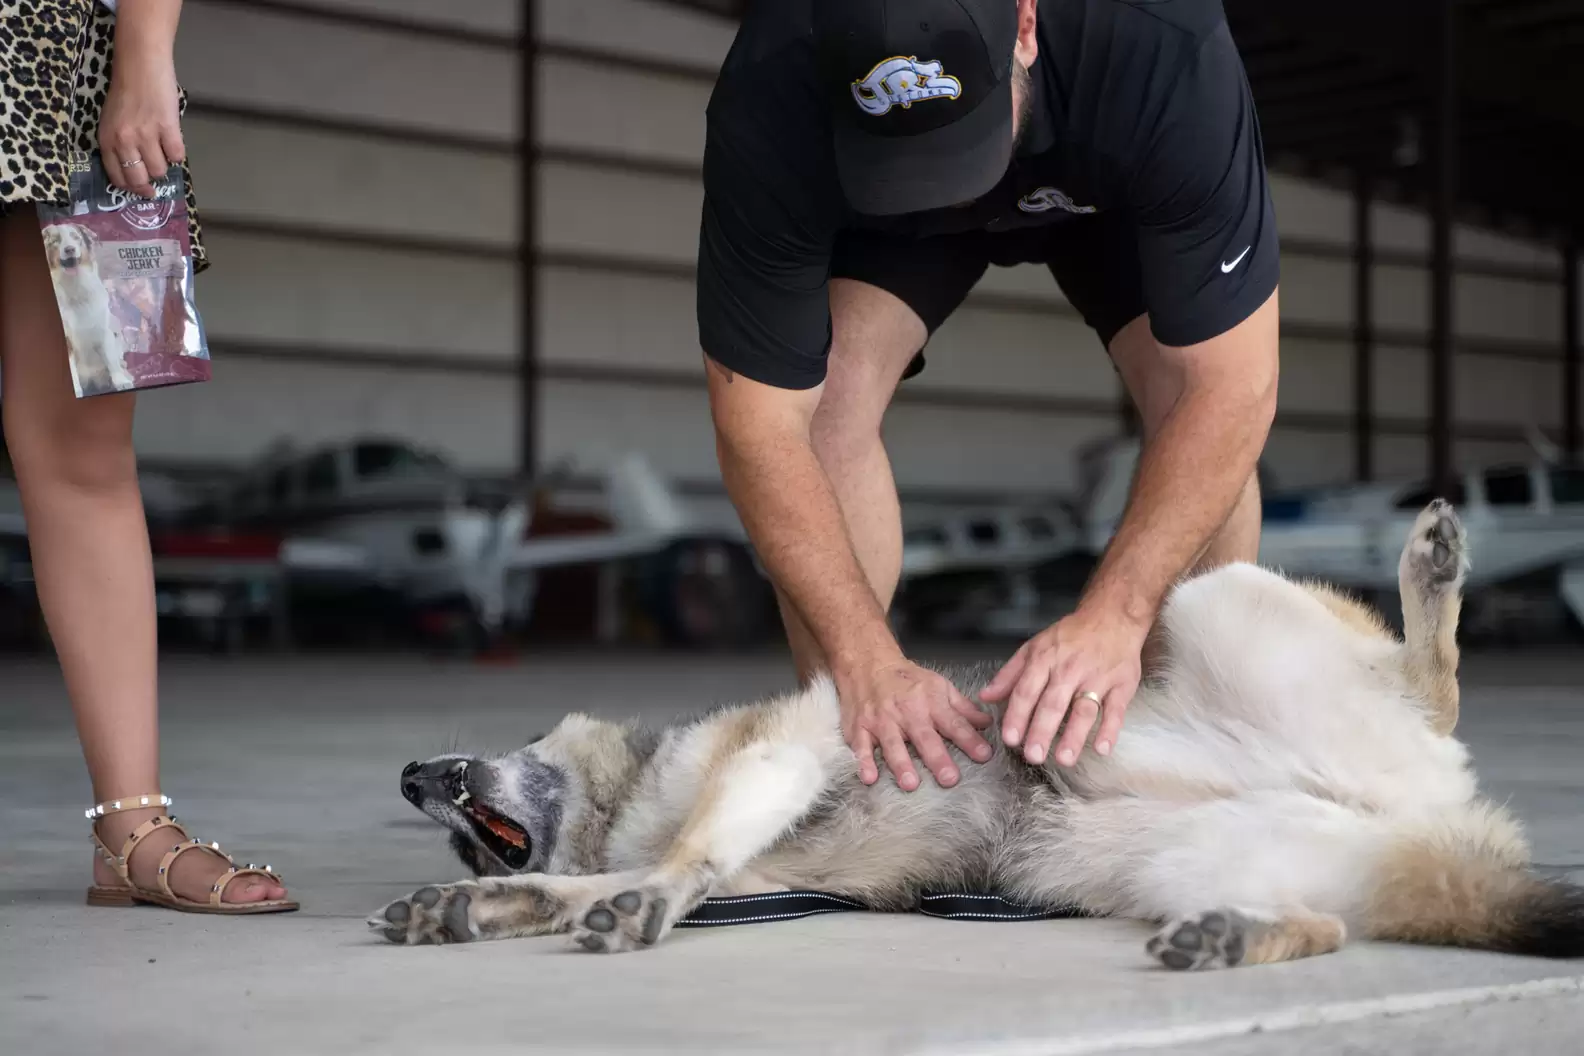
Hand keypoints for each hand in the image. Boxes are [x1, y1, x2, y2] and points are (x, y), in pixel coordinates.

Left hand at [99, 35, 183, 198]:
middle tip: (155, 186)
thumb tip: (135, 166)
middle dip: (148, 187)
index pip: (117, 177)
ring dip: (164, 166)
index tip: (140, 190)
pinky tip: (173, 143)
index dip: (130, 188)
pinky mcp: (167, 129)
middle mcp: (124, 141)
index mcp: (107, 139)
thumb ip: (118, 143)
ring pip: (159, 170)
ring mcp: (146, 136)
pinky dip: (177, 153)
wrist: (140, 65)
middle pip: (138, 179)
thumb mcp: (111, 120)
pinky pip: (177, 155)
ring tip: (163, 153)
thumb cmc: (125, 90)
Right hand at [838, 659, 993, 790]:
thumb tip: (987, 724)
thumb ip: (962, 708)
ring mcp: (881, 719)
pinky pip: (861, 745)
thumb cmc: (908, 679)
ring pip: (892, 743)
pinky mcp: (860, 726)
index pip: (953, 723)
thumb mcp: (939, 685)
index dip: (969, 739)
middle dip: (937, 757)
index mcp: (930, 701)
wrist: (868, 662)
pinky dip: (864, 761)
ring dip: (901, 763)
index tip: (984, 755)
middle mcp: (907, 711)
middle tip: (949, 778)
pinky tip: (869, 777)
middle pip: (924, 736)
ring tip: (910, 783)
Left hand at [980, 602, 1148, 766]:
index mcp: (1045, 659)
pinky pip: (1115, 710)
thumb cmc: (1070, 636)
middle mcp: (1070, 669)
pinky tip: (1102, 748)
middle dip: (1042, 730)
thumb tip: (986, 696)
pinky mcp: (1122, 685)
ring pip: (1084, 709)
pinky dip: (1110, 729)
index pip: (1027, 690)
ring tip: (1064, 759)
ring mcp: (1097, 678)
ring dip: (1074, 735)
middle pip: (1054, 703)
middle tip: (1033, 756)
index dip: (1017, 715)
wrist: (1112, 617)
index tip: (1010, 739)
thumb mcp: (1035, 647)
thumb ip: (1010, 674)